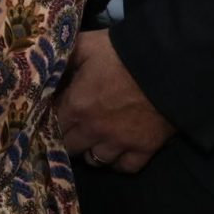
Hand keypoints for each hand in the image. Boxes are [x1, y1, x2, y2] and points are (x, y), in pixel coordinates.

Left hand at [54, 29, 174, 173]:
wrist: (169, 65)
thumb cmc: (122, 53)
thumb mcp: (85, 46)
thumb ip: (63, 58)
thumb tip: (44, 67)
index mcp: (76, 106)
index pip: (51, 125)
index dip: (50, 120)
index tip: (54, 115)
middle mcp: (94, 130)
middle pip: (70, 147)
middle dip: (67, 138)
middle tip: (72, 128)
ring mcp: (120, 143)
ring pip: (96, 160)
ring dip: (91, 151)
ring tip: (93, 140)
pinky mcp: (144, 149)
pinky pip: (125, 167)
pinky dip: (119, 162)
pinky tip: (117, 151)